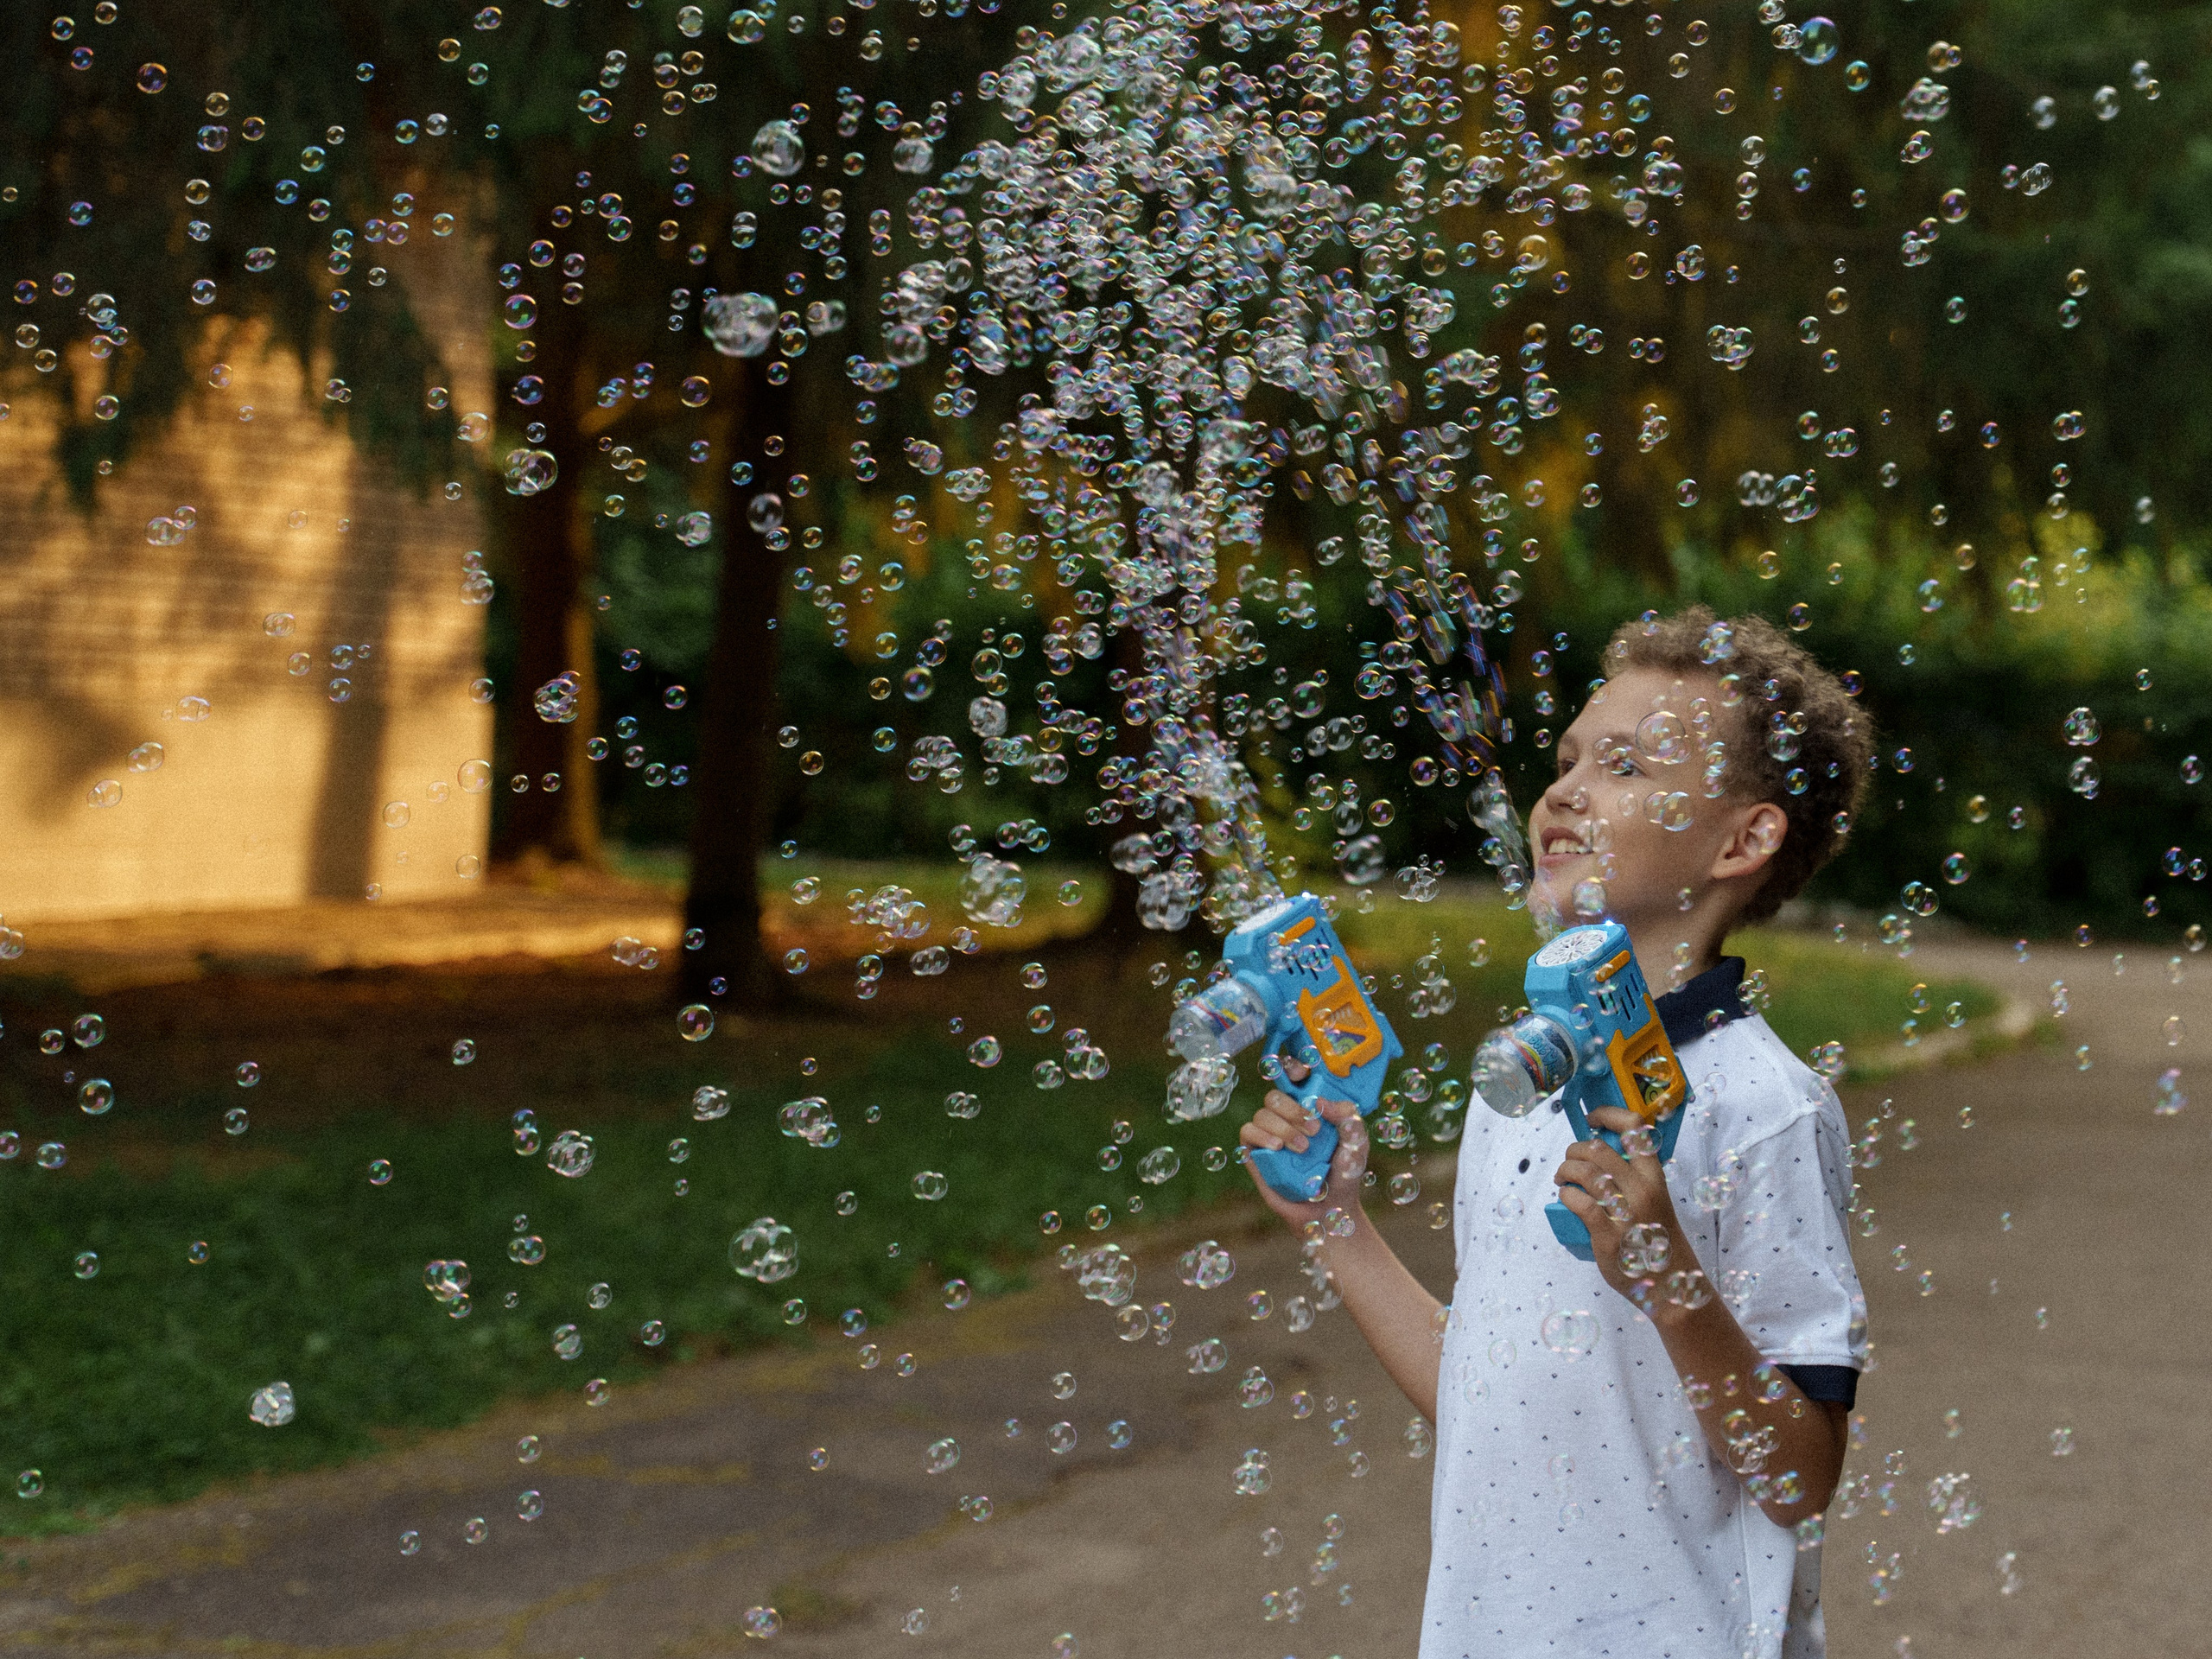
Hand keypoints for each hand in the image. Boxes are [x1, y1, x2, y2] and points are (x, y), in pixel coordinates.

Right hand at [1238, 1059, 1369, 1227]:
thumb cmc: (1345, 1174)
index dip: (1293, 1068)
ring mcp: (1270, 1134)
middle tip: (1314, 1129)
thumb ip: (1349, 1119)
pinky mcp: (1255, 1153)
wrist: (1330, 1210)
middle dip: (1293, 1108)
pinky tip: (1277, 1149)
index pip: (1295, 1078)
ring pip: (1262, 1112)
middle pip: (1276, 1094)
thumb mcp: (1357, 1144)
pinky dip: (1262, 1135)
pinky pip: (1248, 1131)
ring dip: (1283, 1127)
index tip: (1301, 1075)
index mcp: (1311, 1108)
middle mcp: (1288, 1117)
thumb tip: (1321, 1102)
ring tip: (1302, 1149)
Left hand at [1553, 1106, 1689, 1305]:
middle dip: (1573, 1150)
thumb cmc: (1656, 1238)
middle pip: (1598, 1148)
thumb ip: (1634, 1178)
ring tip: (1562, 1179)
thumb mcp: (1655, 1199)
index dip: (1609, 1114)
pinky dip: (1566, 1195)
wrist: (1669, 1282)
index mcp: (1654, 1176)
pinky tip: (1566, 1198)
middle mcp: (1641, 1189)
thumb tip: (1599, 1155)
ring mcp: (1625, 1211)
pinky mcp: (1608, 1234)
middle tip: (1569, 1162)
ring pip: (1585, 1172)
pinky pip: (1579, 1202)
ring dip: (1564, 1171)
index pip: (1635, 1128)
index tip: (1591, 1118)